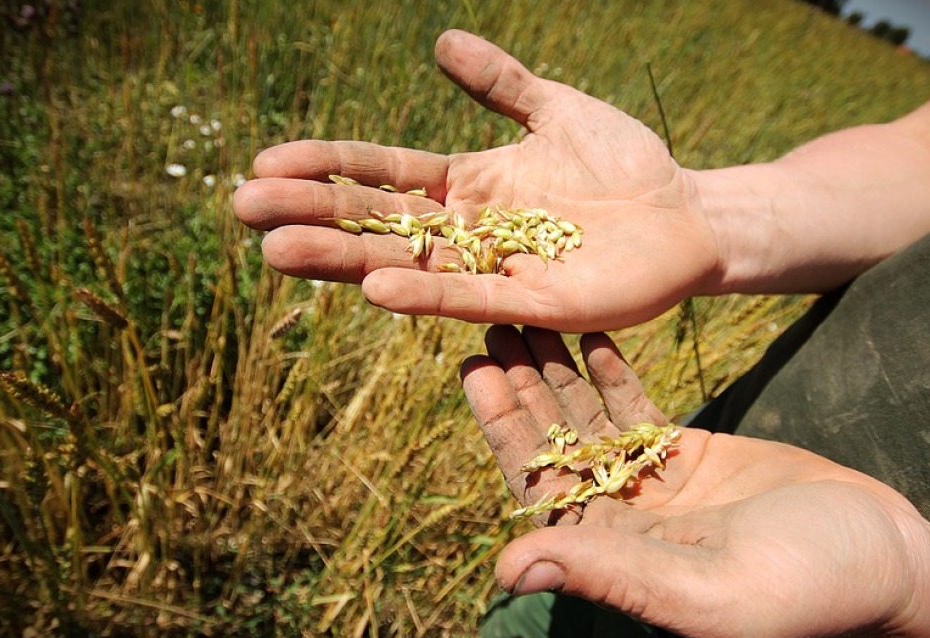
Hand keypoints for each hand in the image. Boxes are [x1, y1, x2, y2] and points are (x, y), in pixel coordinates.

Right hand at [234, 30, 719, 332]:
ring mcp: (496, 270)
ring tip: (279, 251)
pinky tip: (376, 288)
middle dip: (311, 213)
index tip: (265, 160)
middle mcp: (468, 231)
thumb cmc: (626, 163)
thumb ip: (500, 82)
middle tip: (241, 207)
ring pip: (406, 265)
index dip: (325, 167)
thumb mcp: (555, 109)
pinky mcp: (533, 304)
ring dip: (344, 259)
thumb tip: (440, 40)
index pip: (381, 174)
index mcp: (466, 184)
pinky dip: (423, 296)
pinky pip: (469, 298)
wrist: (688, 214)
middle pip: (376, 222)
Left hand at [461, 326, 929, 637]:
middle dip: (523, 387)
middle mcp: (624, 524)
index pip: (540, 489)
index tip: (478, 371)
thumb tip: (508, 571)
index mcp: (615, 560)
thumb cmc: (809, 589)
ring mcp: (656, 489)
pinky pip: (638, 411)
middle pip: (556, 446)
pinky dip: (613, 373)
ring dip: (559, 372)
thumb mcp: (706, 590)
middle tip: (493, 323)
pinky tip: (590, 334)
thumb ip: (611, 575)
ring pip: (592, 422)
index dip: (506, 431)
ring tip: (530, 316)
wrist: (891, 561)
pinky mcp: (693, 458)